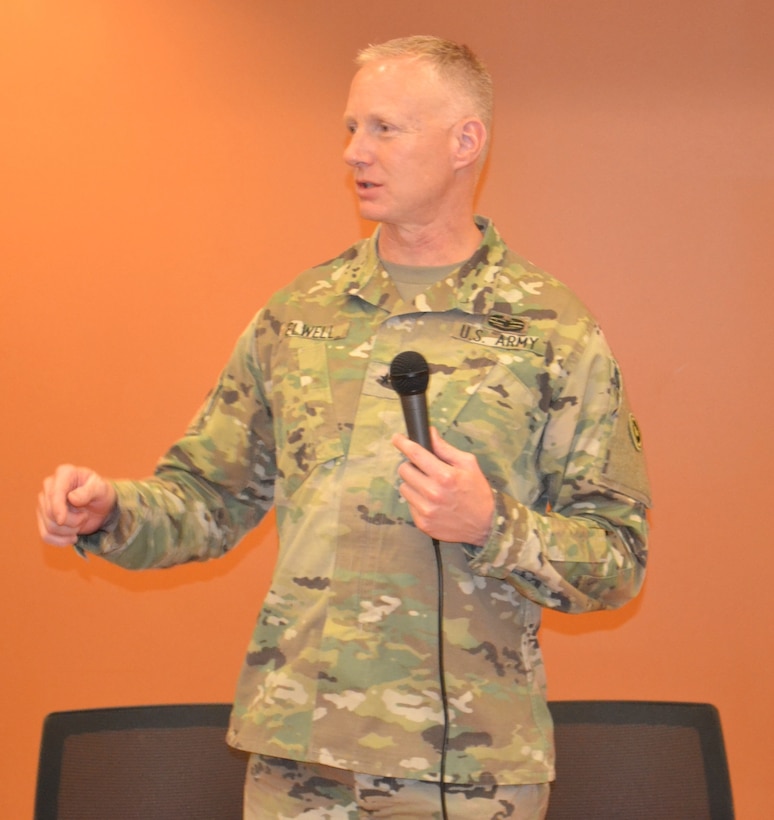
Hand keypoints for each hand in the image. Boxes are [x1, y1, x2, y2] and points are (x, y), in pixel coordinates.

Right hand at [37, 464, 116, 546]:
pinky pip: (45, 535)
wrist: (102, 506)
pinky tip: (72, 538)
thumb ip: (89, 491)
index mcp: (64, 473)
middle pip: (50, 512)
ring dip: (68, 531)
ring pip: (49, 526)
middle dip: (71, 521)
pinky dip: (59, 541)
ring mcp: (44, 502)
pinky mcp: (44, 517)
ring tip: (81, 522)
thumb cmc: (102, 494)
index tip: (62, 520)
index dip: (56, 508)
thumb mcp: (102, 490)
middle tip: (84, 517)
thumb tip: (72, 498)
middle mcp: (50, 485)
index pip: (54, 493)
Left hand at [392, 428, 493, 545]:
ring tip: (428, 486)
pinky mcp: (422, 523)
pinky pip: (409, 504)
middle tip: (422, 469)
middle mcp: (432, 493)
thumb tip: (429, 432)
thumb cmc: (477, 492)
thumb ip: (445, 448)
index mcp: (445, 476)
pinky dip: (416, 499)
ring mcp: (426, 510)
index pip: (415, 454)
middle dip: (411, 465)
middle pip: (404, 470)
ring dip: (413, 483)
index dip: (403, 443)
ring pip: (403, 487)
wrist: (484, 526)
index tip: (397, 438)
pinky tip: (430, 501)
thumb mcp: (468, 464)